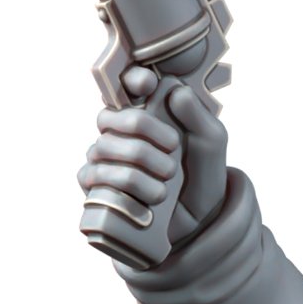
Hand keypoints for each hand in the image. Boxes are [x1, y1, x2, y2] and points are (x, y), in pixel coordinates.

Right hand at [77, 67, 228, 254]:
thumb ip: (200, 117)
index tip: (148, 85)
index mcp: (145, 114)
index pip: (124, 86)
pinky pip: (91, 176)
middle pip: (109, 116)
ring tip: (167, 184)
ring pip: (102, 147)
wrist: (198, 224)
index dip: (130, 80)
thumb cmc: (202, 178)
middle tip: (172, 150)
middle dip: (140, 127)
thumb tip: (176, 93)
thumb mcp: (211, 145)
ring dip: (138, 165)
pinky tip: (147, 199)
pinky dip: (122, 187)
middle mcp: (120, 133)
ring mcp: (106, 159)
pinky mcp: (97, 187)